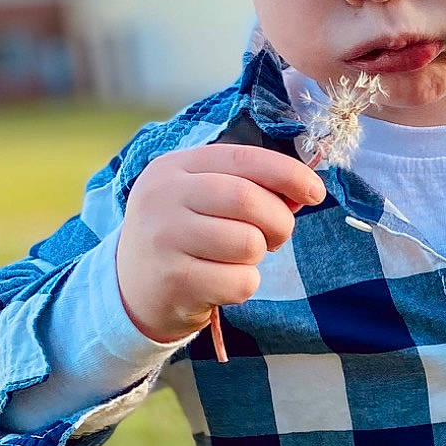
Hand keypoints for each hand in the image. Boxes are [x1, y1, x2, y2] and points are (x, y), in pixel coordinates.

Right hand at [116, 145, 326, 344]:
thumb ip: (247, 187)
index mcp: (174, 167)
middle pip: (249, 200)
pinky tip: (221, 283)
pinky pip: (240, 282)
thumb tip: (305, 189)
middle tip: (276, 237)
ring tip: (237, 259)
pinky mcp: (174, 281)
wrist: (129, 287)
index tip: (316, 192)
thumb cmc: (182, 236)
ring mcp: (164, 239)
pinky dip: (244, 285)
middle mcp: (163, 197)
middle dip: (279, 222)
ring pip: (248, 243)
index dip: (288, 173)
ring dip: (257, 256)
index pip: (243, 158)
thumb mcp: (201, 199)